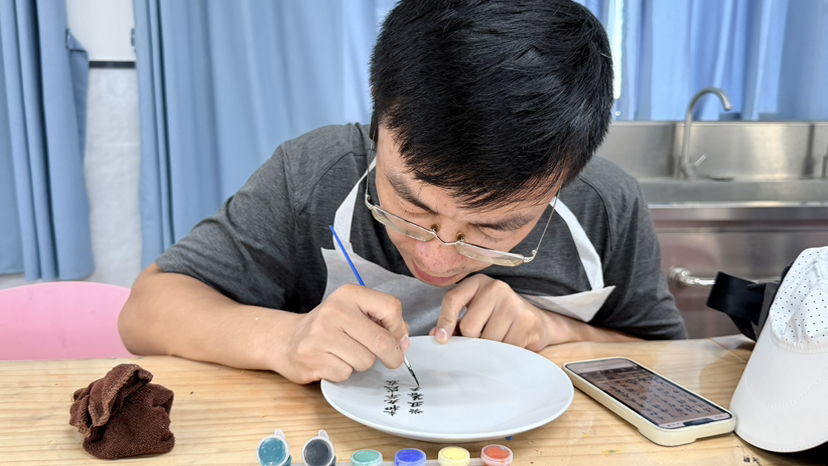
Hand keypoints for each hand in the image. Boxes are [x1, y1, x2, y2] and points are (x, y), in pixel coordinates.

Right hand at [271, 285, 409, 383]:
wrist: (287, 339)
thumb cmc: (329, 327)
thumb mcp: (355, 313)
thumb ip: (383, 322)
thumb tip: (404, 342)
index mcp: (349, 294)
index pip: (390, 307)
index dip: (399, 328)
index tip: (396, 337)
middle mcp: (335, 311)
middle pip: (381, 340)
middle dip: (392, 356)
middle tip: (391, 360)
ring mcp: (321, 335)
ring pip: (366, 361)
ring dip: (362, 363)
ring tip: (347, 355)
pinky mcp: (313, 358)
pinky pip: (346, 373)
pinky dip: (344, 373)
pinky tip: (333, 362)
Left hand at [431, 274, 569, 350]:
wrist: (536, 321)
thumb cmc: (498, 318)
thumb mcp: (475, 314)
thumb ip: (455, 323)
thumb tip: (436, 336)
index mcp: (477, 283)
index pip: (453, 300)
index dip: (445, 321)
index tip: (441, 340)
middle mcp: (496, 288)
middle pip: (469, 327)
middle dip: (473, 340)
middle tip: (483, 338)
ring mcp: (513, 302)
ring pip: (487, 340)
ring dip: (490, 348)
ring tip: (499, 338)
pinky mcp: (527, 320)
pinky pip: (506, 347)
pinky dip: (505, 352)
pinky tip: (511, 342)